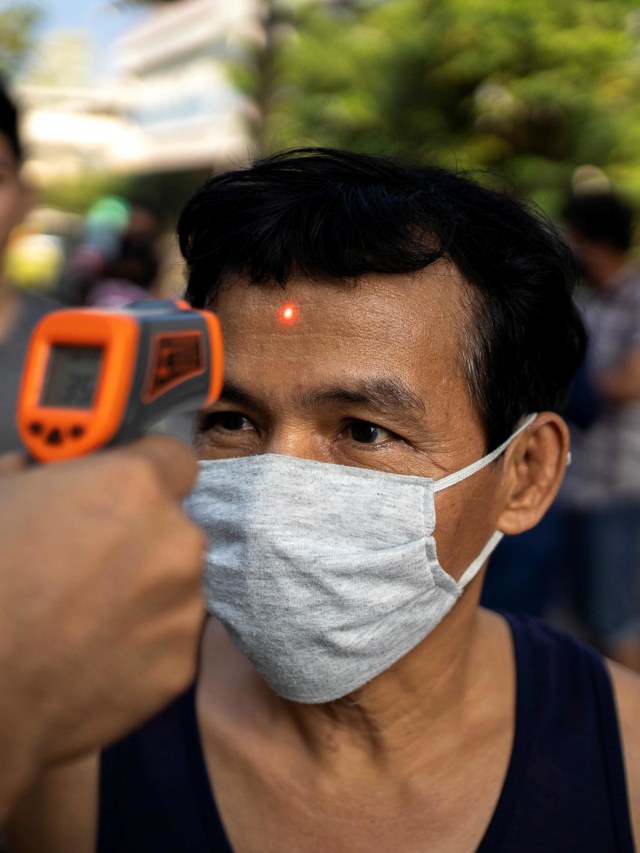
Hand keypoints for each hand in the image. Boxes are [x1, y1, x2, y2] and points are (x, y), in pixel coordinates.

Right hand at [0, 437, 204, 816]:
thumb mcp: (2, 494)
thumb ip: (51, 470)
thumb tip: (64, 467)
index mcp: (135, 487)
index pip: (175, 459)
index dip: (147, 473)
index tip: (127, 491)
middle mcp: (176, 541)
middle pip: (176, 526)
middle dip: (143, 537)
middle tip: (92, 562)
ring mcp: (184, 607)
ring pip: (176, 584)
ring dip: (145, 590)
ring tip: (86, 616)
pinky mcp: (181, 666)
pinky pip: (168, 637)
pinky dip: (142, 642)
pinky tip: (93, 654)